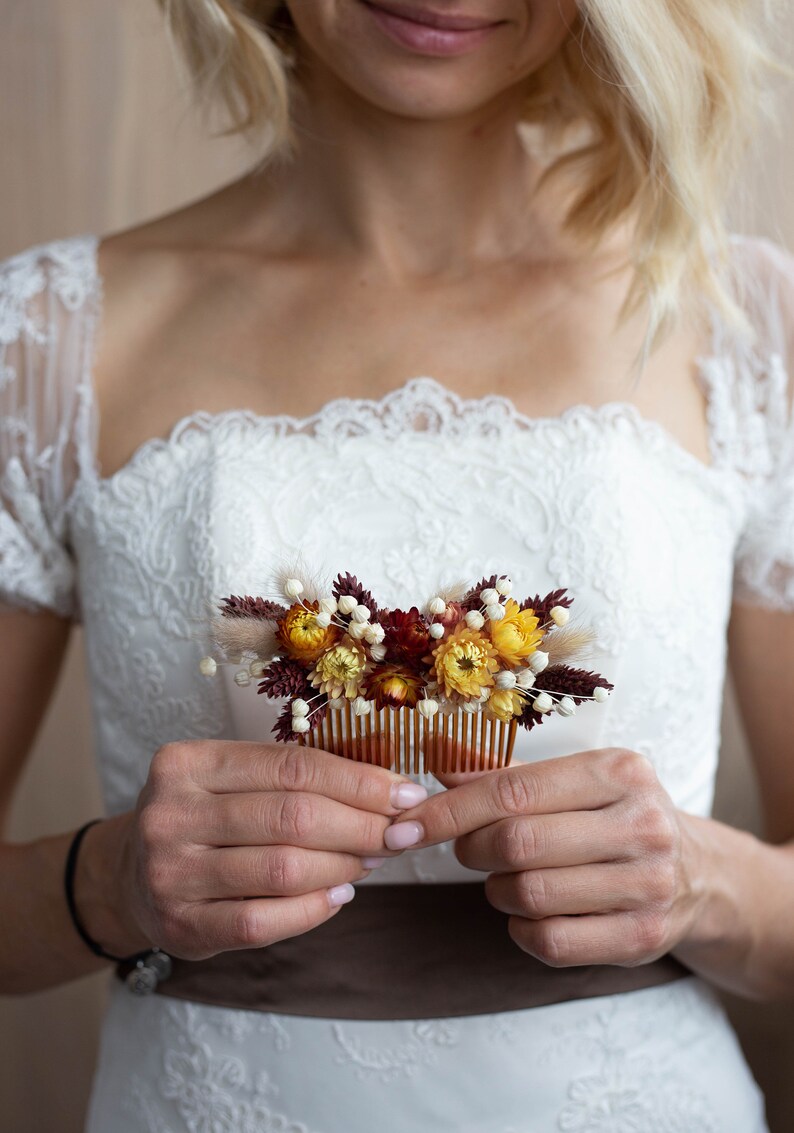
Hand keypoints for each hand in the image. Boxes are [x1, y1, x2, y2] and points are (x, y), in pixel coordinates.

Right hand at [81, 740, 424, 960]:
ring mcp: (170, 873)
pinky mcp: (180, 925)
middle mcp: (171, 813)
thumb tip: (386, 792)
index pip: (292, 766)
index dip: (358, 781)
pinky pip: (263, 922)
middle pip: (292, 817)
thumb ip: (291, 779)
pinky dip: (313, 910)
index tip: (405, 793)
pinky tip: (340, 896)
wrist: (129, 876)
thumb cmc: (202, 819)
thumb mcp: (228, 781)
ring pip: (283, 869)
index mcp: (189, 762)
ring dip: (344, 866)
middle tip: (401, 832)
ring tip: (373, 860)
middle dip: (362, 825)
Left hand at [385, 748, 704, 966]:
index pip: (513, 789)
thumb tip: (437, 766)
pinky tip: (532, 912)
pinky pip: (550, 941)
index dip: (449, 810)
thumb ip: (507, 777)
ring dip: (497, 890)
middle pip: (517, 843)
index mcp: (619, 771)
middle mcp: (641, 824)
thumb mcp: (577, 781)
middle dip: (471, 849)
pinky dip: (522, 929)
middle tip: (465, 849)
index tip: (404, 825)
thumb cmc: (617, 818)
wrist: (699, 877)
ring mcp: (648, 884)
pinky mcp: (643, 937)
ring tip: (508, 878)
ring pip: (529, 894)